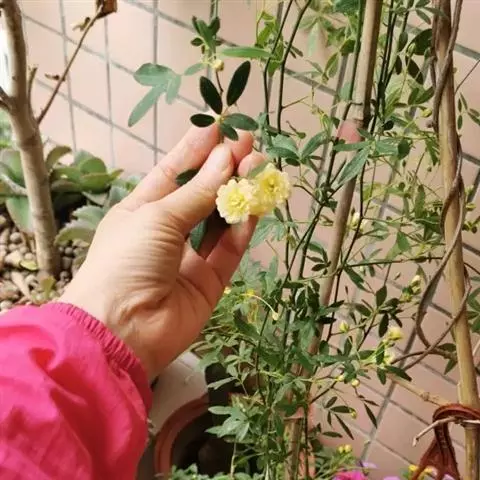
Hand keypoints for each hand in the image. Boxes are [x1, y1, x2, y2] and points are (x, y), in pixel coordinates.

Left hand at [60, 125, 263, 379]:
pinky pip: (230, 249)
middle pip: (201, 194)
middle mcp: (167, 232)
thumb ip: (197, 192)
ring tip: (259, 166)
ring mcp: (189, 257)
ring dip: (239, 193)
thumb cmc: (125, 262)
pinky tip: (256, 201)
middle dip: (224, 168)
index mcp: (142, 210)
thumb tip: (226, 158)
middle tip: (250, 143)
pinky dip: (244, 226)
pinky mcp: (210, 281)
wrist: (122, 330)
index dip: (196, 149)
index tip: (220, 126)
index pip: (173, 172)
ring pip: (220, 219)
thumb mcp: (158, 217)